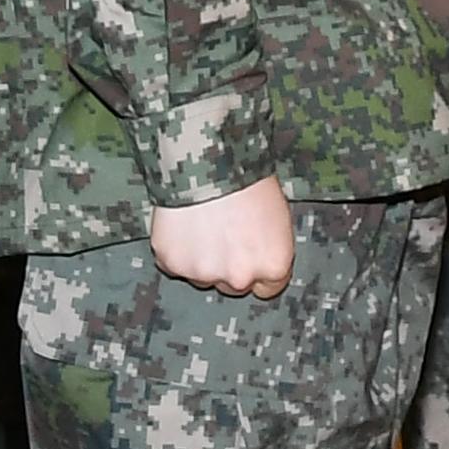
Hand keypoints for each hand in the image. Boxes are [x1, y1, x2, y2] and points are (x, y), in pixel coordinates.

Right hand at [148, 174, 291, 298]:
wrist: (209, 160)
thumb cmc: (249, 179)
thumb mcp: (277, 215)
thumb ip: (267, 247)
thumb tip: (259, 256)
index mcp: (272, 265)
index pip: (269, 288)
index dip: (259, 269)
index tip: (251, 254)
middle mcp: (240, 277)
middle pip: (234, 285)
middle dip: (229, 265)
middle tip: (224, 233)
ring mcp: (203, 274)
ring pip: (202, 276)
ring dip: (201, 258)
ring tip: (203, 222)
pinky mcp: (171, 264)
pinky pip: (174, 264)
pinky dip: (177, 249)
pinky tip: (183, 224)